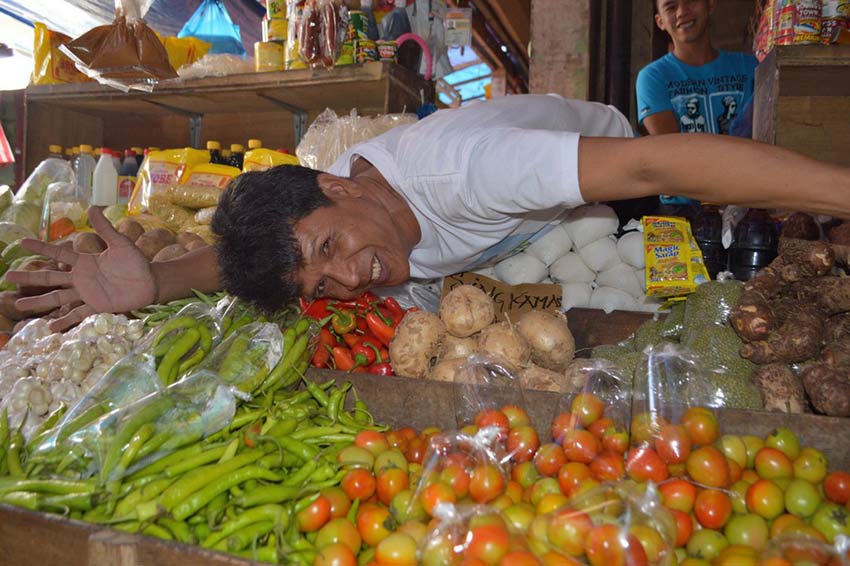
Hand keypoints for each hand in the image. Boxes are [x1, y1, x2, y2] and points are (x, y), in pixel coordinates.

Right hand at [6, 207, 156, 331]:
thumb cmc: (136, 262)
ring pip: (58, 297)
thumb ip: (105, 228)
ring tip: (19, 305)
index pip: (58, 253)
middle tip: (8, 276)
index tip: (21, 243)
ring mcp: (88, 293)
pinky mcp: (97, 306)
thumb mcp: (120, 243)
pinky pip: (78, 314)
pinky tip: (50, 327)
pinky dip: (65, 320)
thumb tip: (92, 207)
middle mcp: (82, 278)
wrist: (151, 282)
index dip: (41, 248)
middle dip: (29, 277)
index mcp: (85, 261)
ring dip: (39, 301)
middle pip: (50, 277)